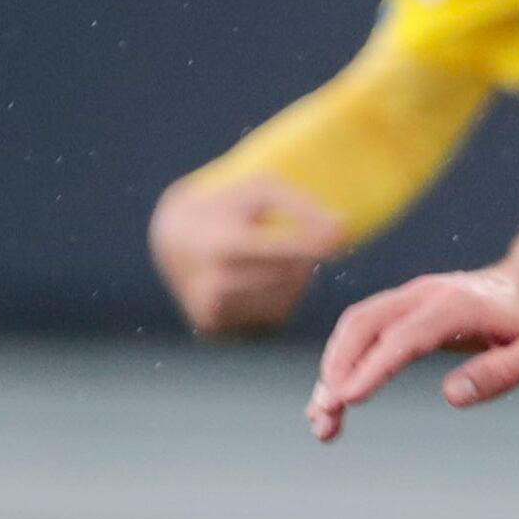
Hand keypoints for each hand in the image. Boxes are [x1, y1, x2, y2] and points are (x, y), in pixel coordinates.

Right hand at [150, 173, 349, 338]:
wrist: (174, 236)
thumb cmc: (229, 207)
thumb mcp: (261, 190)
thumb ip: (305, 205)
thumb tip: (344, 230)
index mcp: (222, 245)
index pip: (284, 251)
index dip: (316, 244)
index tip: (341, 235)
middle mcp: (214, 283)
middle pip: (289, 277)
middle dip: (303, 259)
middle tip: (299, 241)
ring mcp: (213, 310)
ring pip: (285, 301)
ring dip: (293, 280)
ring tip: (274, 257)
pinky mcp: (217, 328)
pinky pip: (272, 318)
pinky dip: (278, 298)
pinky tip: (260, 279)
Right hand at [305, 227, 518, 438]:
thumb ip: (502, 372)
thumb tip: (451, 394)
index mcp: (458, 306)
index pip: (404, 337)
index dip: (373, 368)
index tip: (347, 400)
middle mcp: (427, 294)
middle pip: (363, 325)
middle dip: (336, 371)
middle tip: (323, 420)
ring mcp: (413, 297)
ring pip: (356, 327)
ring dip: (332, 370)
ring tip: (322, 422)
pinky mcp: (408, 308)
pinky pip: (366, 331)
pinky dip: (345, 363)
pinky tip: (340, 399)